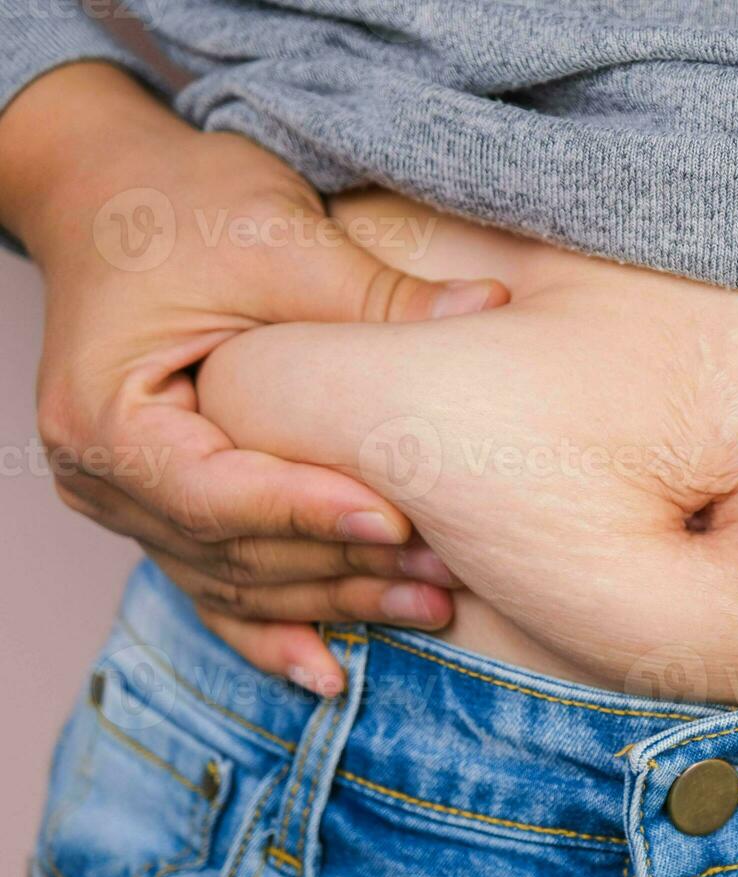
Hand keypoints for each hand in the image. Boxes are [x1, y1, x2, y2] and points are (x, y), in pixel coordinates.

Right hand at [0, 64, 508, 694]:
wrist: (114, 199)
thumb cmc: (184, 206)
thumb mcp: (277, 240)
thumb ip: (375, 296)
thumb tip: (492, 309)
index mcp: (106, 415)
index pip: (215, 491)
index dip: (309, 511)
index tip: (398, 519)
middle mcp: (103, 476)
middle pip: (232, 551)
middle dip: (342, 564)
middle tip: (449, 574)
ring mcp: (128, 502)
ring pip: (237, 580)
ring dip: (334, 600)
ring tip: (432, 609)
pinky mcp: (165, 508)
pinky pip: (217, 586)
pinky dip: (273, 631)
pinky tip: (331, 673)